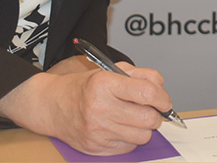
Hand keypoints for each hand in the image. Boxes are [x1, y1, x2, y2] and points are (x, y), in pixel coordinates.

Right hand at [0, 57, 173, 154]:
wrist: (52, 105)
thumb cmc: (83, 87)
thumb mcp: (110, 70)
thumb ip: (140, 74)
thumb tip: (161, 87)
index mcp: (105, 84)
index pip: (147, 93)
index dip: (162, 98)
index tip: (164, 101)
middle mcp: (100, 108)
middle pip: (149, 118)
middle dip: (156, 115)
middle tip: (150, 110)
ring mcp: (98, 130)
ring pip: (142, 136)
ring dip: (143, 128)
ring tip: (133, 118)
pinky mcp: (97, 147)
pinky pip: (129, 147)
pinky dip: (130, 138)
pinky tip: (120, 127)